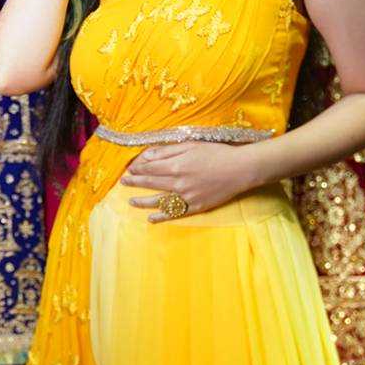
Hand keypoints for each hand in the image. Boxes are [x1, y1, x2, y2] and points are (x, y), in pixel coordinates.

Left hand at [119, 142, 257, 222]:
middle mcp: (178, 182)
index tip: (129, 169)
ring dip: (142, 201)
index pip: (150, 167)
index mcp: (176, 165)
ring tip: (131, 201)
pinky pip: (175, 213)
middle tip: (124, 182)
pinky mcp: (196, 206)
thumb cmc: (217, 153)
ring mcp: (186, 197)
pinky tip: (151, 218)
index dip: (138, 168)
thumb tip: (147, 155)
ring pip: (158, 200)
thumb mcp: (191, 145)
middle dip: (136, 182)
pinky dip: (162, 217)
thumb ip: (168, 151)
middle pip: (151, 182)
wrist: (240, 169)